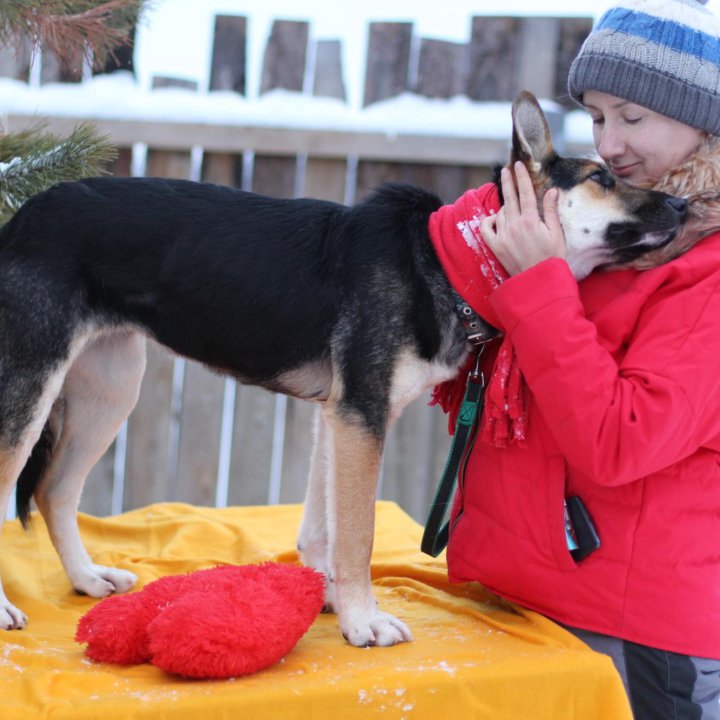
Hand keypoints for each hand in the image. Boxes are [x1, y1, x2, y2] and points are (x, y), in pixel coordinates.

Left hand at [481, 161, 565, 275]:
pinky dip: (488, 221)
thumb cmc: (552, 257)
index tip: (518, 165)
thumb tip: (551, 190)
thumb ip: (550, 210)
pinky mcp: (495, 247)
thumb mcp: (556, 232)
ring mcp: (503, 236)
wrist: (539, 280)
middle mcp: (514, 226)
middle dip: (507, 181)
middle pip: (509, 198)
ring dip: (505, 206)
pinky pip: (485, 229)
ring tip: (513, 208)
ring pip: (500, 213)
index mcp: (531, 220)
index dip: (521, 177)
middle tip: (506, 170)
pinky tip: (494, 219)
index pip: (524, 192)